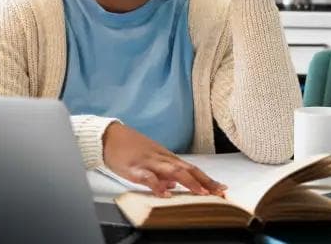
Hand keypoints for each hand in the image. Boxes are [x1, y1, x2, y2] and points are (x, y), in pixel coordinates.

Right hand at [102, 122, 226, 197]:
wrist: (109, 137)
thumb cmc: (129, 148)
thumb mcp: (150, 160)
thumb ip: (164, 172)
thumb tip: (175, 184)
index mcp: (166, 158)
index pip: (192, 168)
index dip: (208, 178)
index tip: (222, 187)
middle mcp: (162, 159)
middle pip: (188, 169)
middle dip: (205, 181)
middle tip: (220, 192)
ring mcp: (149, 162)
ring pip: (173, 171)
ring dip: (189, 182)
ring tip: (201, 193)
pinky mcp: (135, 167)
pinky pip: (148, 177)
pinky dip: (157, 185)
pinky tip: (165, 193)